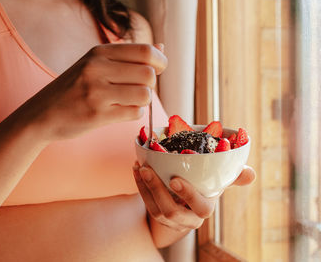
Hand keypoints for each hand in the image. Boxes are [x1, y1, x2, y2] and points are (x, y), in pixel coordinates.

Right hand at [26, 44, 167, 140]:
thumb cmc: (73, 89)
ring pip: (144, 95)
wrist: (42, 114)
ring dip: (142, 101)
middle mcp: (97, 68)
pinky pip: (134, 113)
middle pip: (149, 74)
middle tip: (138, 89)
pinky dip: (133, 113)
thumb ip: (127, 57)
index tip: (157, 70)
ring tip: (128, 101)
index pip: (145, 51)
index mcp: (99, 52)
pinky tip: (120, 111)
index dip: (160, 62)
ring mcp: (96, 92)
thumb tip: (161, 48)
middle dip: (150, 85)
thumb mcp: (94, 64)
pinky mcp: (97, 114)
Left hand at [132, 162, 255, 231]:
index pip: (201, 207)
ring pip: (155, 209)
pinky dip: (139, 186)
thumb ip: (232, 177)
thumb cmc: (204, 191)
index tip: (176, 180)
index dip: (189, 195)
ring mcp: (170, 220)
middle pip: (171, 211)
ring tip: (140, 167)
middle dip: (157, 190)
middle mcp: (188, 218)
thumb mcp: (218, 184)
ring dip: (145, 187)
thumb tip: (250, 173)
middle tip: (148, 169)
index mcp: (204, 209)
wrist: (187, 207)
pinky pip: (146, 204)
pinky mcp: (157, 216)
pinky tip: (136, 169)